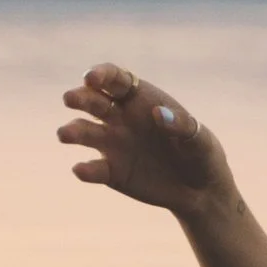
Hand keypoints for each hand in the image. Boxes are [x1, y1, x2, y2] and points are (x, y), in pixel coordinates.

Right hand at [58, 64, 233, 215]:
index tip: (91, 78)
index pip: (114, 79)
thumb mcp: (199, 139)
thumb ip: (181, 125)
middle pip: (92, 101)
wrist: (200, 191)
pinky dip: (85, 169)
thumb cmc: (201, 155)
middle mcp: (120, 118)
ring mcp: (112, 144)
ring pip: (84, 132)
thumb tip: (159, 113)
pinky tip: (81, 170)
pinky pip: (93, 169)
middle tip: (70, 99)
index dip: (100, 74)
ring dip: (73, 131)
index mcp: (140, 99)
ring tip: (65, 134)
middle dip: (79, 97)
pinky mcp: (110, 172)